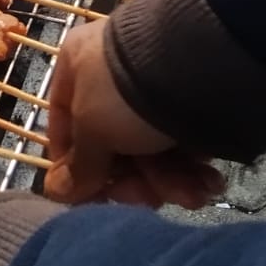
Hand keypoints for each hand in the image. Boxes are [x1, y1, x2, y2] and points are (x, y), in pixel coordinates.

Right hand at [44, 21, 224, 208]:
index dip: (74, 166)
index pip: (64, 125)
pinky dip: (194, 169)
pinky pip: (182, 142)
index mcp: (77, 66)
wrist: (201, 64)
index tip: (91, 198)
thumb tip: (58, 193)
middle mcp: (113, 75)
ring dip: (169, 182)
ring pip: (152, 151)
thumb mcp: (93, 129)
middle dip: (135, 181)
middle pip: (113, 146)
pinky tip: (208, 182)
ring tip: (193, 195)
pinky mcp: (192, 101)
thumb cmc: (127, 94)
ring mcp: (154, 88)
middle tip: (151, 200)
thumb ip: (78, 165)